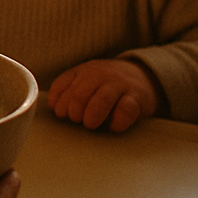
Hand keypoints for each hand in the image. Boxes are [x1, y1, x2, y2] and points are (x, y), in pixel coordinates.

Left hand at [47, 58, 161, 132]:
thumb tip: (53, 107)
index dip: (59, 105)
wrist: (143, 77)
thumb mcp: (85, 80)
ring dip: (92, 116)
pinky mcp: (137, 98)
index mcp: (83, 71)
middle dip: (74, 112)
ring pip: (101, 99)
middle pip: (79, 95)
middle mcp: (100, 75)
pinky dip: (117, 121)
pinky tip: (113, 126)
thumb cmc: (106, 85)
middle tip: (78, 121)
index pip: (63, 86)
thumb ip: (67, 89)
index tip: (62, 115)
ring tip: (90, 124)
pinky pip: (125, 110)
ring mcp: (119, 85)